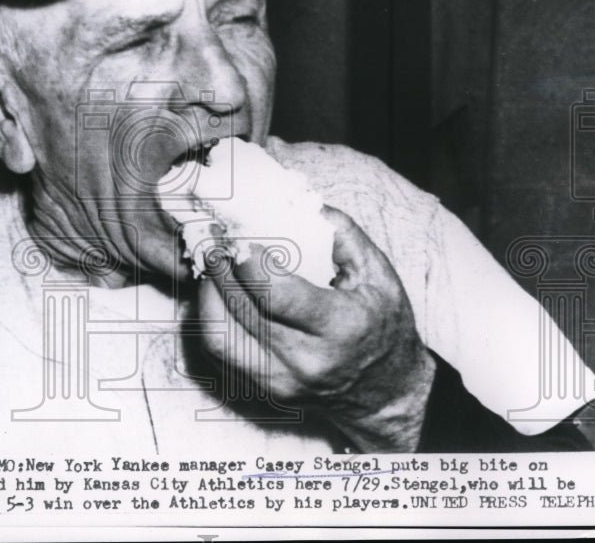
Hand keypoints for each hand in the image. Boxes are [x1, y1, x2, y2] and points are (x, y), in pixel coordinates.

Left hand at [198, 205, 435, 451]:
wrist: (387, 392)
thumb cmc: (384, 326)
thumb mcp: (378, 273)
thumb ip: (341, 233)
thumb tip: (298, 202)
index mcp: (341, 327)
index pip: (276, 294)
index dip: (246, 260)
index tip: (236, 233)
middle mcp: (306, 360)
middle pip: (241, 309)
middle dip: (220, 267)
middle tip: (214, 236)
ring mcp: (282, 381)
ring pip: (218, 335)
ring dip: (207, 293)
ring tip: (212, 263)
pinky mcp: (265, 391)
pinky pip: (220, 353)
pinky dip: (211, 318)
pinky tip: (218, 293)